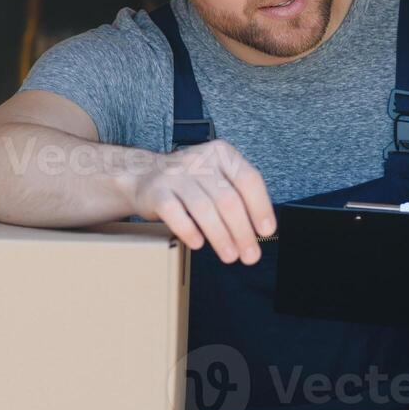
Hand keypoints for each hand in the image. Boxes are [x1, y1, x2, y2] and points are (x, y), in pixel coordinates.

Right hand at [128, 139, 275, 264]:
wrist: (143, 175)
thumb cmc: (189, 182)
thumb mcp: (217, 177)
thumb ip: (238, 195)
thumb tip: (259, 230)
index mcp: (221, 154)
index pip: (248, 179)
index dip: (261, 207)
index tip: (266, 231)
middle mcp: (200, 161)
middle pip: (228, 199)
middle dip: (242, 231)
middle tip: (250, 254)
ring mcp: (176, 175)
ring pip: (204, 208)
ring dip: (220, 237)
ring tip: (230, 255)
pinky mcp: (156, 192)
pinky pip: (174, 213)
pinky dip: (188, 230)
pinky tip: (198, 243)